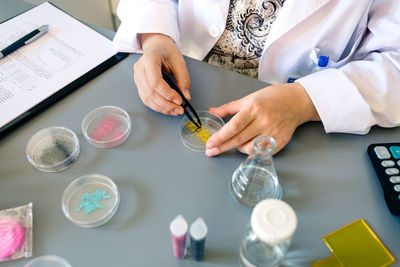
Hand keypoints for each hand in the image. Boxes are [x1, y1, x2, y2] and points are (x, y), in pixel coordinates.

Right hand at [134, 33, 190, 114]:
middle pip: (150, 93)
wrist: (156, 45)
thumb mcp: (179, 61)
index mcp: (149, 59)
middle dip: (166, 104)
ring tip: (175, 110)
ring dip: (162, 108)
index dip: (167, 94)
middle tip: (179, 109)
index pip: (155, 82)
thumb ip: (183, 79)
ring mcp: (137, 77)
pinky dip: (157, 106)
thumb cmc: (166, 50)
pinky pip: (146, 99)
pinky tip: (167, 108)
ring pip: (147, 98)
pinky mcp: (139, 84)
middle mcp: (140, 69)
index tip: (179, 100)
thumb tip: (186, 96)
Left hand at [205, 82, 319, 155]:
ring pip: (249, 148)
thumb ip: (229, 108)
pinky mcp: (279, 141)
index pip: (233, 127)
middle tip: (210, 151)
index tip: (210, 143)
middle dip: (222, 147)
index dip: (220, 137)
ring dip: (238, 148)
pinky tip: (248, 145)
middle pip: (238, 139)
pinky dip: (251, 150)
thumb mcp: (249, 98)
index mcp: (254, 108)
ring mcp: (272, 133)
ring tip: (237, 142)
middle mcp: (263, 121)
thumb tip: (212, 111)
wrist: (297, 102)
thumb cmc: (272, 98)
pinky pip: (260, 152)